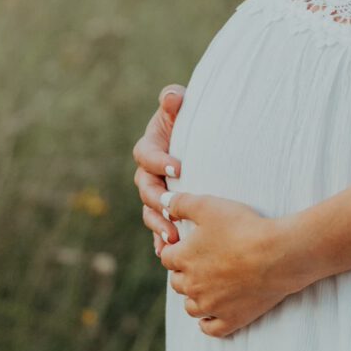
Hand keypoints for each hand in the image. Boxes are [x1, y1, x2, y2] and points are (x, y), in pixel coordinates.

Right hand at [134, 86, 186, 257]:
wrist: (205, 145)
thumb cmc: (191, 121)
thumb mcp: (183, 107)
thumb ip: (175, 100)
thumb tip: (172, 97)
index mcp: (149, 148)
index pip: (146, 155)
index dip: (159, 161)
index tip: (179, 168)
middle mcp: (148, 173)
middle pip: (146, 190)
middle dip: (158, 202)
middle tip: (173, 210)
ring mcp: (157, 194)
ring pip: (150, 213)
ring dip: (159, 226)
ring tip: (173, 237)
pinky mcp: (167, 211)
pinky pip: (160, 228)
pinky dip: (162, 241)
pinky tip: (171, 254)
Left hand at [160, 189, 303, 338]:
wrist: (278, 255)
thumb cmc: (243, 227)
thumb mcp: (209, 206)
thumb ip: (181, 203)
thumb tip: (163, 202)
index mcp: (184, 259)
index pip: (167, 257)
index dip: (175, 249)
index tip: (186, 244)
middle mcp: (192, 286)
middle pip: (177, 283)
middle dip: (184, 273)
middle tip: (200, 263)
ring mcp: (211, 306)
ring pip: (191, 307)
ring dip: (194, 297)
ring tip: (206, 287)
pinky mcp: (231, 319)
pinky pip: (210, 328)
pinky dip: (207, 323)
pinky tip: (212, 315)